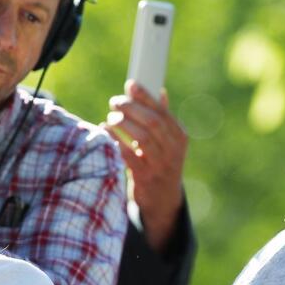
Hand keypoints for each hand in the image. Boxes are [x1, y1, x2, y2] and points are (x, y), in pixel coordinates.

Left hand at [103, 81, 187, 252]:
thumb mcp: (169, 142)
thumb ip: (164, 119)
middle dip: (131, 108)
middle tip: (115, 101)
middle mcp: (173, 150)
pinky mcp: (145, 177)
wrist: (163, 200)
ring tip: (111, 117)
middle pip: (152, 122)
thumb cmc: (161, 163)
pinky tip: (105, 131)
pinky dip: (115, 140)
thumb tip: (160, 92)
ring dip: (122, 124)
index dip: (146, 96)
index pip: (163, 112)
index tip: (131, 84)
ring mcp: (160, 165)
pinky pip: (127, 155)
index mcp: (179, 137)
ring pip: (141, 138)